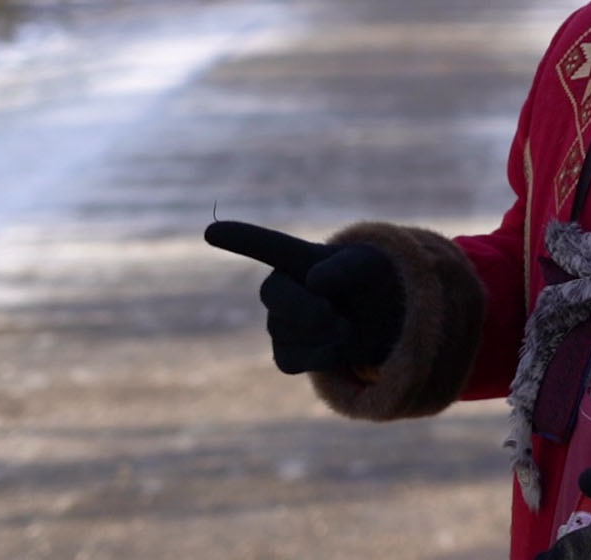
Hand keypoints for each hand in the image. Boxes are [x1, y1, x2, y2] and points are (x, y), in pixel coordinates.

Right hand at [204, 220, 404, 374]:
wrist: (379, 319)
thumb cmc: (367, 282)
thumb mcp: (367, 267)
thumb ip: (345, 269)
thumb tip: (312, 282)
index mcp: (297, 257)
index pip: (266, 245)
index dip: (241, 238)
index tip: (211, 230)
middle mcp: (280, 287)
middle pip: (272, 294)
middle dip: (305, 306)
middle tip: (334, 312)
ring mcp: (278, 322)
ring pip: (285, 331)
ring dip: (325, 332)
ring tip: (348, 325)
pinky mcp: (286, 354)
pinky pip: (290, 361)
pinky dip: (320, 357)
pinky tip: (337, 348)